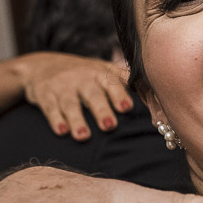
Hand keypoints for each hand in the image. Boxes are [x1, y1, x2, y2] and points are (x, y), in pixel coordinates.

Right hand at [16, 52, 133, 139]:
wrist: (41, 65)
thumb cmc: (85, 75)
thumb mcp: (105, 73)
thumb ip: (129, 86)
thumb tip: (160, 109)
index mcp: (101, 74)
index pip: (112, 82)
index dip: (119, 94)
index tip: (127, 107)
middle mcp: (82, 78)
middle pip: (93, 94)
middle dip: (101, 109)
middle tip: (110, 125)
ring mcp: (62, 86)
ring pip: (70, 103)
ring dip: (77, 120)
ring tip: (84, 136)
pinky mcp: (44, 95)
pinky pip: (50, 108)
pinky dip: (55, 120)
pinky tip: (62, 132)